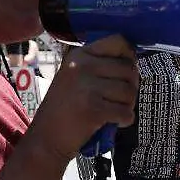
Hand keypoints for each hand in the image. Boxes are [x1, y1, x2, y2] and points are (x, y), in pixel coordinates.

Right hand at [29, 35, 138, 162]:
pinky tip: (113, 122)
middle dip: (131, 86)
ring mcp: (87, 87)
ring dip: (128, 105)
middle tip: (119, 99)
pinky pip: (125, 112)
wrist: (46, 139)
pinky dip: (125, 120)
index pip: (118, 41)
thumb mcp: (75, 76)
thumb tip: (133, 60)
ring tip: (114, 111)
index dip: (130, 56)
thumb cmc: (65, 108)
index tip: (127, 70)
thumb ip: (99, 65)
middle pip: (129, 69)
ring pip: (130, 91)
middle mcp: (82, 66)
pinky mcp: (93, 109)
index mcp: (79, 55)